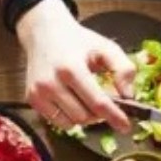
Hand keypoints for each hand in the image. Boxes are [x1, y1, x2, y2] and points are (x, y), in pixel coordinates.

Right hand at [17, 0, 134, 132]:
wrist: (44, 34)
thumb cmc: (78, 42)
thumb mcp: (106, 47)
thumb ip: (123, 69)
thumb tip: (128, 95)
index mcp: (71, 69)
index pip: (97, 102)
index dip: (114, 116)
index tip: (126, 127)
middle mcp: (51, 83)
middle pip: (84, 116)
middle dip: (99, 114)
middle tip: (106, 103)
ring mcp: (38, 93)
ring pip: (71, 122)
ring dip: (85, 117)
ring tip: (88, 101)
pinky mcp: (32, 99)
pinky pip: (57, 122)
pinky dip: (70, 117)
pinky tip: (73, 102)